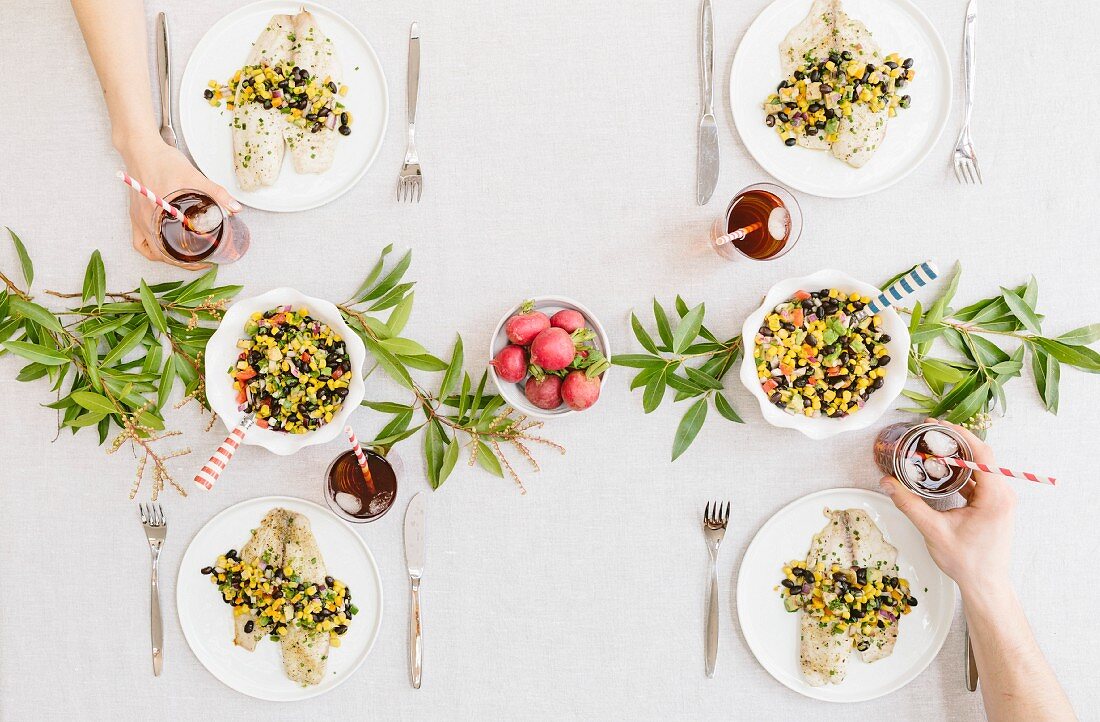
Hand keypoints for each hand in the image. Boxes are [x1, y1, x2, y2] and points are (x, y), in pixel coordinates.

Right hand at [117, 134, 239, 261]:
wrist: (142, 147)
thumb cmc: (163, 161)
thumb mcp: (194, 177)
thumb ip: (216, 194)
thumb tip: (236, 208)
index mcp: (158, 216)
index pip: (171, 251)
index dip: (189, 262)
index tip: (205, 262)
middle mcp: (143, 221)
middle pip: (160, 255)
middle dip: (181, 263)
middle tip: (200, 262)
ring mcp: (137, 218)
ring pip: (148, 250)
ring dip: (166, 257)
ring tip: (184, 258)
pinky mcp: (135, 213)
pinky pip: (138, 240)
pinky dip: (150, 247)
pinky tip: (163, 246)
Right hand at [879, 419, 1015, 591]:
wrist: (985, 584)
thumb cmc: (966, 562)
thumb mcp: (933, 531)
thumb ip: (909, 504)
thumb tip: (887, 483)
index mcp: (995, 497)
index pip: (981, 454)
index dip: (959, 435)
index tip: (937, 426)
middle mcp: (1003, 495)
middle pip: (981, 456)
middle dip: (955, 442)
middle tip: (930, 434)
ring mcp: (1000, 500)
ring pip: (980, 467)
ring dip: (958, 457)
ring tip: (933, 449)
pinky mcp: (994, 506)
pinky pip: (978, 481)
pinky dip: (961, 472)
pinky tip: (942, 471)